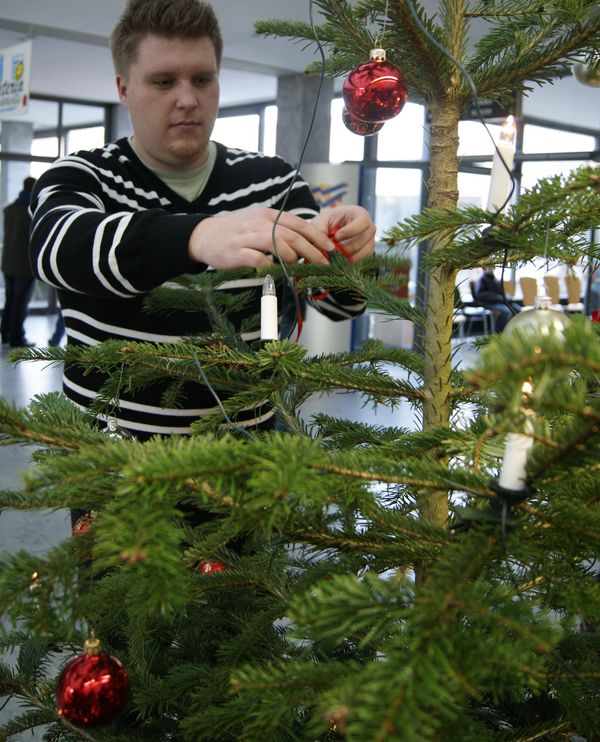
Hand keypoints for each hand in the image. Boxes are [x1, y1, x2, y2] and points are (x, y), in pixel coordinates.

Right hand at [188, 207, 334, 269]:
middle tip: (323, 263)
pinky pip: (257, 259)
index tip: (330, 248)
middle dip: (311, 251)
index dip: (317, 236)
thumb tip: (306, 244)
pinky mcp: (236, 251)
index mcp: (269, 215)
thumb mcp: (260, 225)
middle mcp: (260, 223)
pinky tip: (274, 273)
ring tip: (298, 268)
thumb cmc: (237, 233)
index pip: (299, 224)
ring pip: (277, 243)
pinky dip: (269, 267)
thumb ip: (280, 231)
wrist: (204, 235)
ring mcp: (247, 236)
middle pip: (292, 236)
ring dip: (292, 257)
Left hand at [311, 205, 375, 262]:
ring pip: (365, 251)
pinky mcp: (368, 253)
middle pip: (365, 238)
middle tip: (334, 250)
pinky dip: (351, 263)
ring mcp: (370, 241)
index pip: (363, 221)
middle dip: (348, 247)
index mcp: (359, 214)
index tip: (336, 237)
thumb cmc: (328, 222)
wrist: (331, 230)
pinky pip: (363, 260)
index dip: (350, 231)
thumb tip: (320, 244)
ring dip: (350, 256)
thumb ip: (320, 229)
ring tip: (335, 256)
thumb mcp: (321, 222)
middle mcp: (369, 227)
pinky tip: (340, 261)